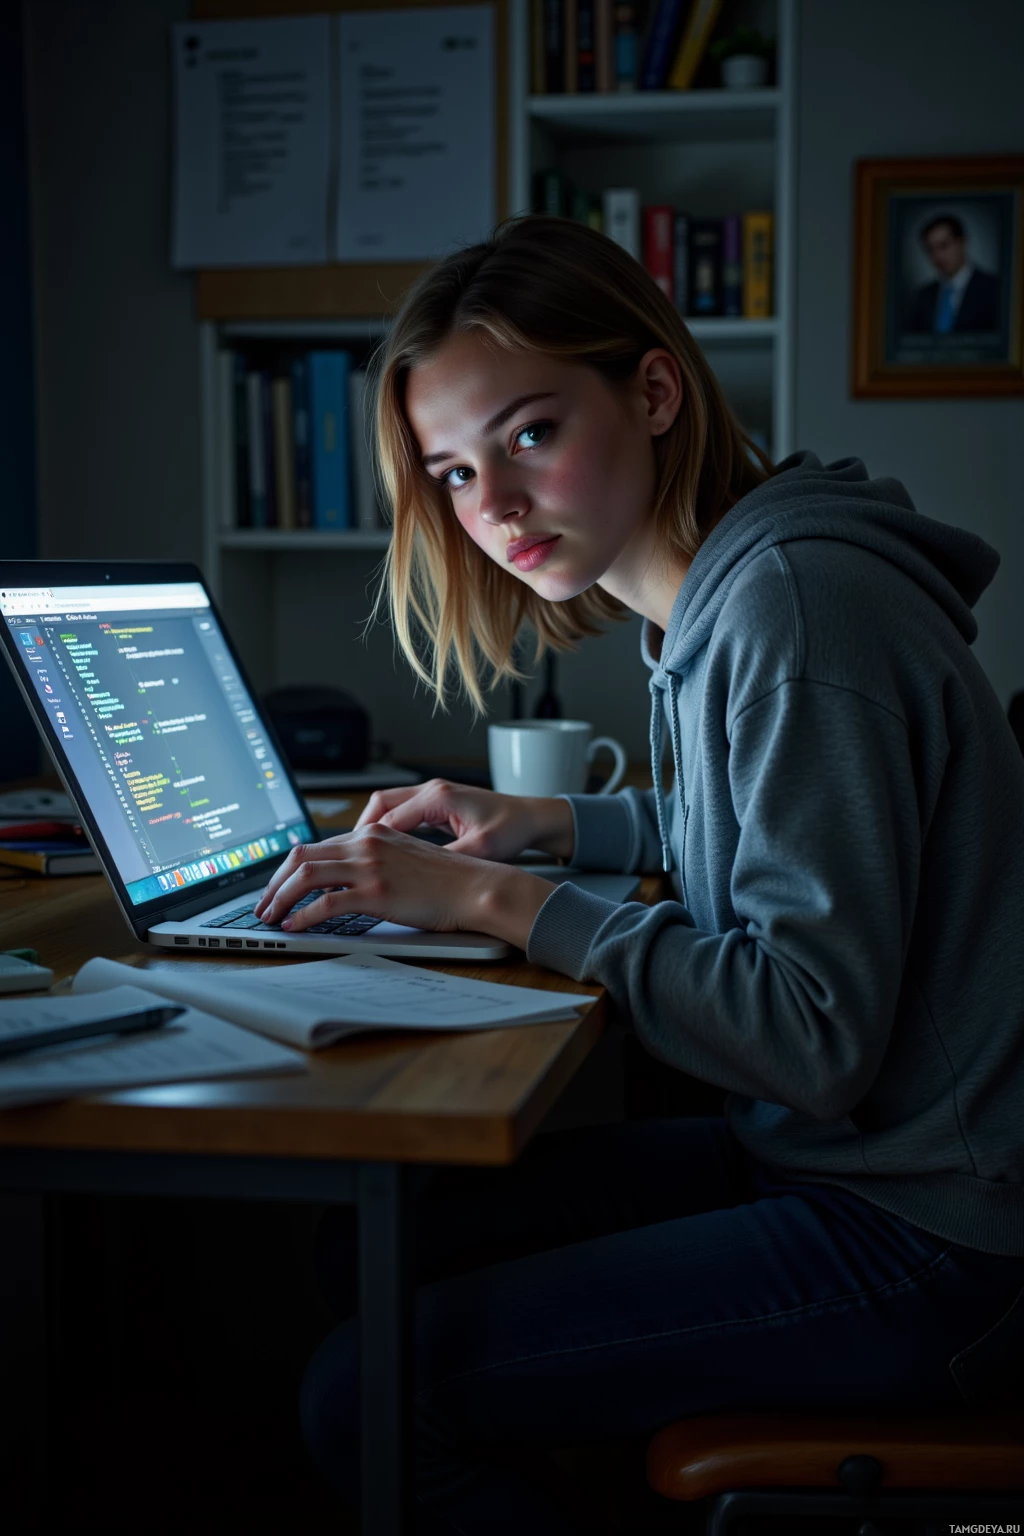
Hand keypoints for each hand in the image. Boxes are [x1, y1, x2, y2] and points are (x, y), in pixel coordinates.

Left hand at [251, 823, 556, 945]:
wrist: (478, 887)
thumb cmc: (450, 880)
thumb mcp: (406, 859)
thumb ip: (375, 862)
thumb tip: (343, 884)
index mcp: (373, 832)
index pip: (316, 845)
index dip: (289, 868)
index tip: (278, 887)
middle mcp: (367, 843)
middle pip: (300, 856)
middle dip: (274, 882)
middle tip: (264, 904)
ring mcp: (370, 866)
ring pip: (305, 875)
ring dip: (280, 898)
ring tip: (270, 916)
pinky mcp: (376, 892)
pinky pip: (325, 904)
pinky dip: (303, 916)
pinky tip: (295, 926)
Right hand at [354, 778, 574, 862]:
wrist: (533, 818)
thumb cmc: (513, 829)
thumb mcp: (481, 848)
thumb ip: (449, 857)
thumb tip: (419, 873)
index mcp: (439, 797)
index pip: (389, 816)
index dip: (367, 840)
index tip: (354, 861)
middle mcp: (432, 790)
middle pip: (380, 804)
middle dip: (360, 830)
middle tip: (347, 857)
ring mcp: (434, 796)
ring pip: (388, 807)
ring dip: (372, 829)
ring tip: (360, 856)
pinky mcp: (438, 805)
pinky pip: (402, 813)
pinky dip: (388, 830)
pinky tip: (384, 851)